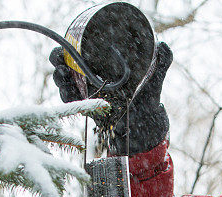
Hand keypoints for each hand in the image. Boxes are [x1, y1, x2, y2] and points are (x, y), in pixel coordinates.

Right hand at [49, 42, 172, 154]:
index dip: (66, 50)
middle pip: (66, 67)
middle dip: (58, 63)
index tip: (64, 48)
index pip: (78, 54)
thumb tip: (163, 44)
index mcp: (102, 68)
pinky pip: (72, 104)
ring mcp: (88, 96)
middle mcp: (92, 80)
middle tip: (60, 61)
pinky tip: (68, 93)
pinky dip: (67, 98)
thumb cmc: (148, 100)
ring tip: (62, 75)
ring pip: (66, 84)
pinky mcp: (88, 111)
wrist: (148, 127)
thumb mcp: (153, 79)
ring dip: (60, 79)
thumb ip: (161, 62)